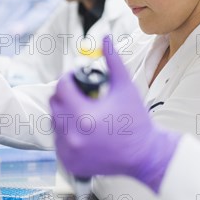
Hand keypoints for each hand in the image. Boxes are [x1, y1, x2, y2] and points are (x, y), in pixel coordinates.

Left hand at [50, 36, 180, 192]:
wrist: (145, 154)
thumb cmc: (136, 120)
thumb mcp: (125, 87)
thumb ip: (113, 60)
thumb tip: (105, 37)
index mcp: (83, 116)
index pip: (61, 88)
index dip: (69, 79)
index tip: (78, 80)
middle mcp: (72, 136)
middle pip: (54, 104)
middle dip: (65, 95)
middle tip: (81, 94)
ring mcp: (69, 151)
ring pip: (54, 122)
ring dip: (64, 113)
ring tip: (83, 111)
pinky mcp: (70, 162)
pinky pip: (58, 141)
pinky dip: (66, 132)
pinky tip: (82, 128)